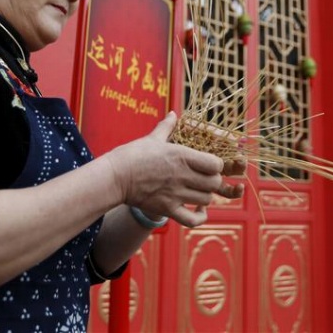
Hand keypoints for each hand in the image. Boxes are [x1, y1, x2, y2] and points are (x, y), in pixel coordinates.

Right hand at [105, 112, 226, 227]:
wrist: (115, 176)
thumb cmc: (133, 155)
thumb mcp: (152, 138)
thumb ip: (167, 126)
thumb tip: (173, 113)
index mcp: (182, 156)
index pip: (216, 164)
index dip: (217, 165)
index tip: (210, 164)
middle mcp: (182, 175)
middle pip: (214, 183)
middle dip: (214, 181)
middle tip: (205, 178)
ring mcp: (175, 194)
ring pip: (206, 199)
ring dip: (206, 196)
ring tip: (199, 191)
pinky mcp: (167, 209)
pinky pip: (192, 219)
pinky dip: (200, 217)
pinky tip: (199, 210)